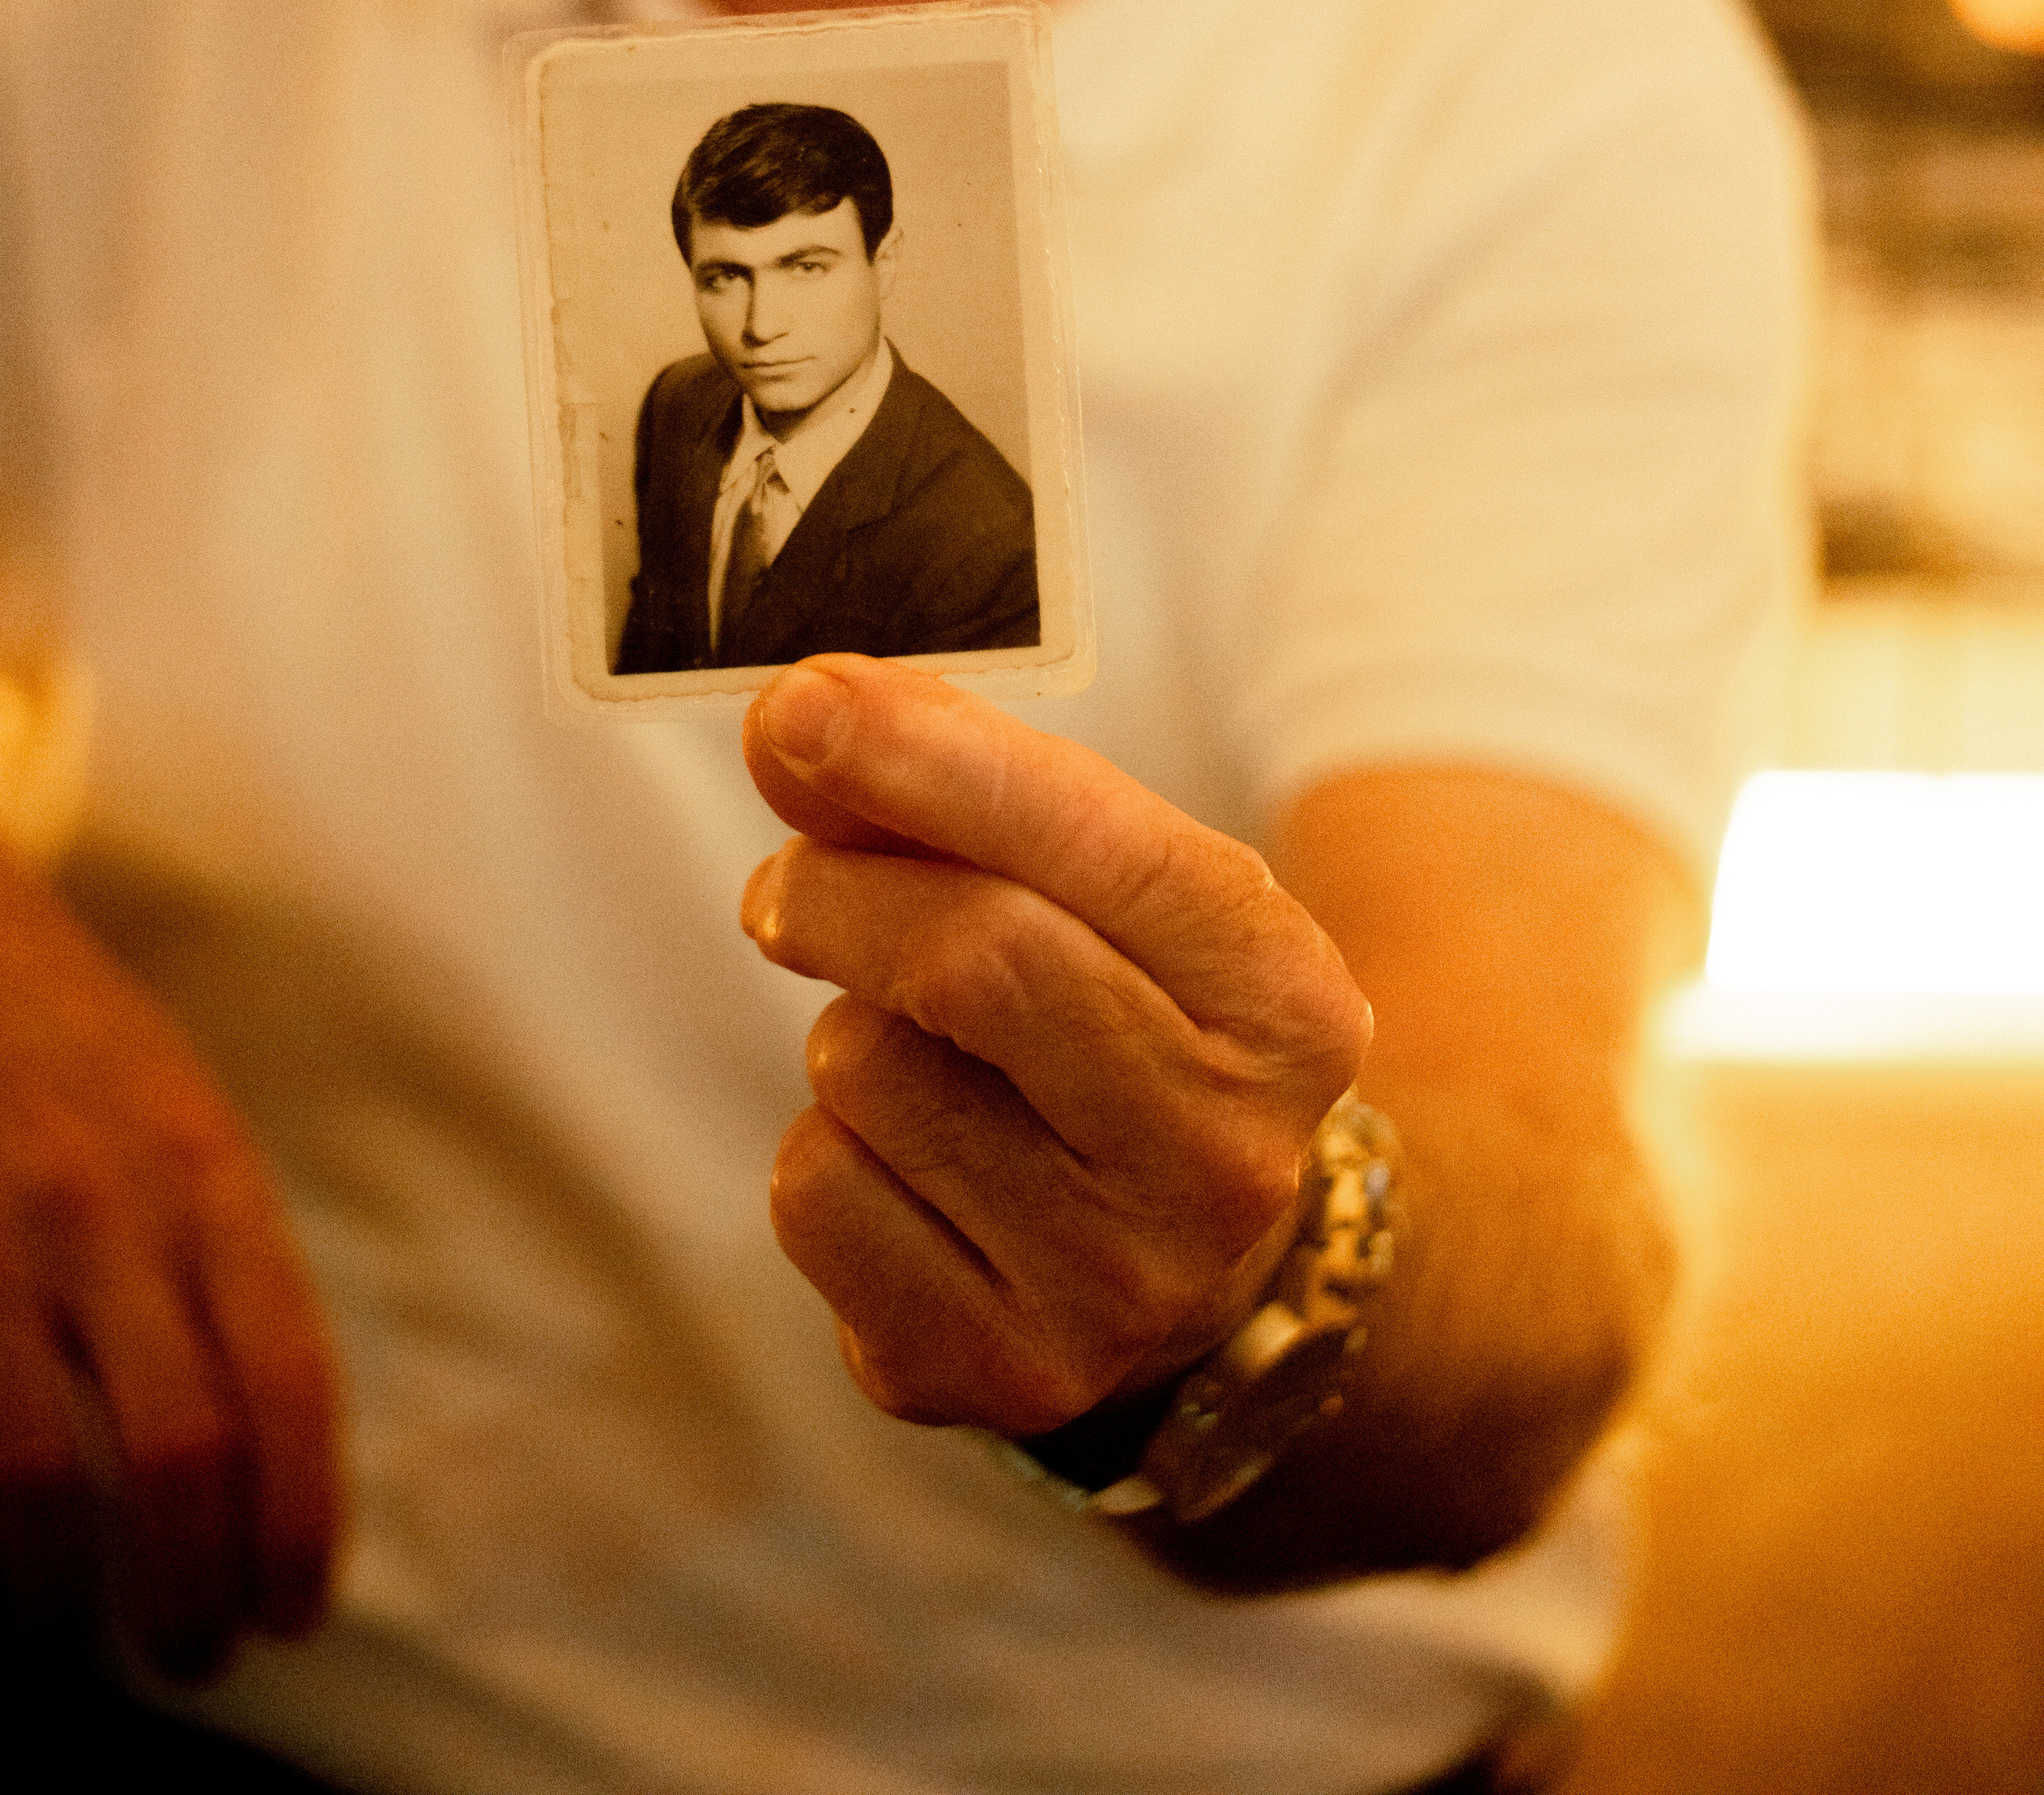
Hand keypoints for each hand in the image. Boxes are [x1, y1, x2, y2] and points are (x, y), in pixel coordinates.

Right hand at [0, 816, 340, 1678]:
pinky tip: (2, 1572)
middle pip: (182, 1452)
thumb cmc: (72, 1039)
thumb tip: (264, 1438)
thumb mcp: (184, 1118)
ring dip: (69, 1595)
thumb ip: (222, 1256)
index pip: (287, 1378)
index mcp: (209, 1173)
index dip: (301, 1518)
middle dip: (196, 1586)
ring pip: (40, 1475)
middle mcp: (112, 1213)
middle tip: (200, 1653)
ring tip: (84, 1641)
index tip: (298, 1607)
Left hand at [740, 657, 1368, 1435]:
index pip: (1091, 845)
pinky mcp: (996, 1369)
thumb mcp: (1117, 896)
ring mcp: (1116, 1285)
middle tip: (789, 881)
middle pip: (971, 957)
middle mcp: (1223, 1156)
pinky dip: (827, 1151)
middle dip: (840, 889)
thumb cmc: (1132, 1025)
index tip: (801, 705)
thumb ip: (971, 790)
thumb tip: (798, 721)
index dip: (929, 762)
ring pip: (869, 1072)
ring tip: (921, 1060)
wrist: (1201, 1279)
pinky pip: (818, 1194)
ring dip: (846, 1031)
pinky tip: (911, 1169)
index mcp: (1283, 1001)